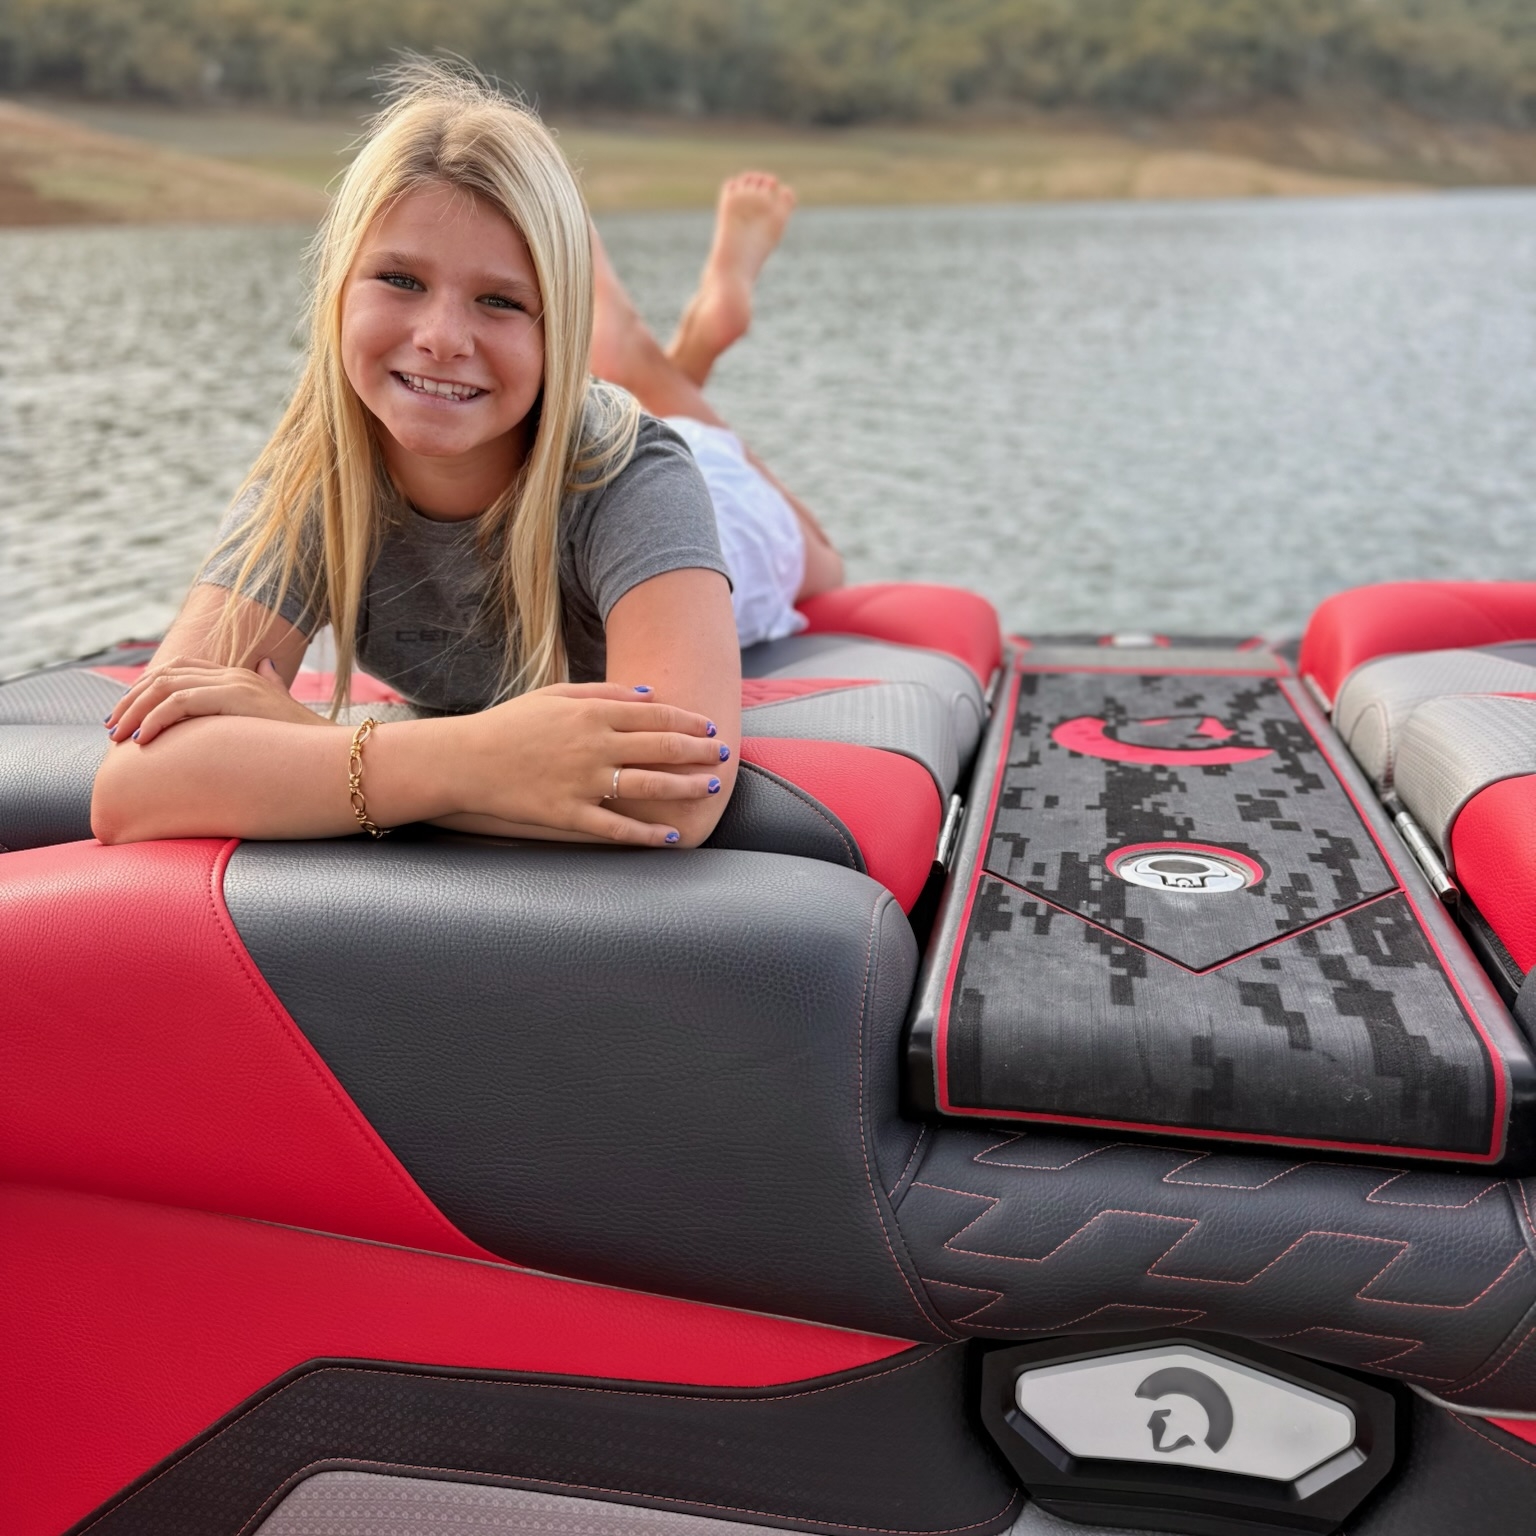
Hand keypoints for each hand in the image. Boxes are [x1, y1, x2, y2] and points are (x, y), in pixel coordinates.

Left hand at [104, 657, 319, 745]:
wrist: (331, 752)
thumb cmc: (305, 741)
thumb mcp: (282, 708)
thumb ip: (271, 684)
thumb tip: (267, 664)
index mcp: (239, 675)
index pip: (179, 669)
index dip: (146, 688)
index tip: (127, 716)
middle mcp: (233, 673)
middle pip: (164, 675)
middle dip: (131, 700)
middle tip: (112, 728)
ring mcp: (233, 683)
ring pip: (164, 687)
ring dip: (135, 712)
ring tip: (119, 736)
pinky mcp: (233, 698)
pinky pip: (179, 703)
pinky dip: (154, 719)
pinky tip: (143, 740)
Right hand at [447, 681, 730, 845]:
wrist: (464, 760)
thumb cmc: (510, 724)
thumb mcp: (555, 695)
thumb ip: (604, 692)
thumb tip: (650, 694)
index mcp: (591, 714)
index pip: (653, 715)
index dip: (687, 721)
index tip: (709, 727)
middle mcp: (593, 745)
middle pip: (660, 747)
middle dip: (698, 751)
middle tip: (724, 755)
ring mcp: (582, 781)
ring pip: (647, 784)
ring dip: (684, 786)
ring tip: (709, 787)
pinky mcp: (568, 814)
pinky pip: (616, 827)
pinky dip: (647, 834)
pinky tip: (672, 836)